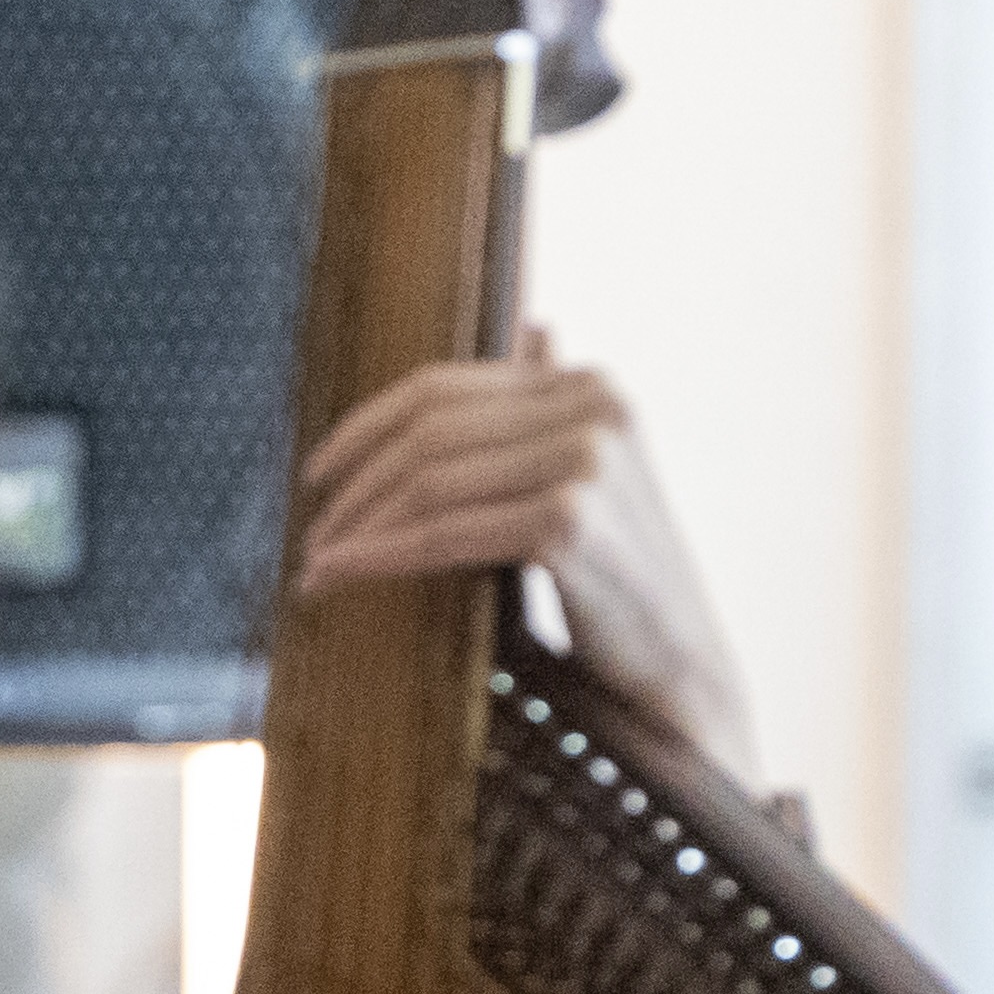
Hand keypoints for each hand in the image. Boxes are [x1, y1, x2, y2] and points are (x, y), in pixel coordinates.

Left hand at [299, 328, 758, 787]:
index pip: (442, 389)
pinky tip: (335, 576)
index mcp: (591, 386)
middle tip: (312, 536)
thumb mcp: (594, 473)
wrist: (681, 667)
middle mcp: (594, 408)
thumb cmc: (623, 580)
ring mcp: (586, 460)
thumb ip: (556, 406)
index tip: (318, 475)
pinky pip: (441, 534)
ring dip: (356, 528)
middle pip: (428, 434)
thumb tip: (538, 325)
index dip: (366, 428)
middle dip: (355, 488)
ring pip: (427, 483)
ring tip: (317, 566)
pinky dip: (377, 556)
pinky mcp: (570, 521)